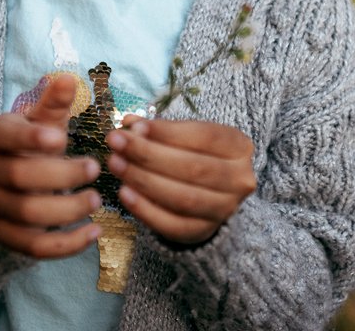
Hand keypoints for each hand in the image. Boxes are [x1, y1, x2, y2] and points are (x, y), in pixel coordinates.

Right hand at [0, 73, 102, 257]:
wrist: (6, 181)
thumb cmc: (34, 143)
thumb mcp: (43, 121)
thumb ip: (54, 103)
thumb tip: (68, 77)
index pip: (5, 135)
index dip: (30, 138)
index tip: (62, 139)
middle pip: (20, 177)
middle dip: (61, 175)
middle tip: (96, 169)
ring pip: (28, 214)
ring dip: (67, 210)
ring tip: (96, 201)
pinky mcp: (3, 234)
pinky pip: (33, 246)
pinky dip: (66, 244)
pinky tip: (93, 233)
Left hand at [106, 117, 255, 245]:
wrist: (210, 195)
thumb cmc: (194, 156)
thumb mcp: (184, 137)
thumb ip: (159, 130)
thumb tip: (129, 123)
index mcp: (239, 147)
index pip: (204, 136)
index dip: (167, 132)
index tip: (133, 126)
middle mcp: (239, 179)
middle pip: (192, 168)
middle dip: (149, 154)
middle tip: (116, 143)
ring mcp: (225, 209)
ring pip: (183, 198)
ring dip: (143, 180)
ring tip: (115, 163)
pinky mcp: (204, 232)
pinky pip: (172, 225)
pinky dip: (146, 209)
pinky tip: (124, 192)